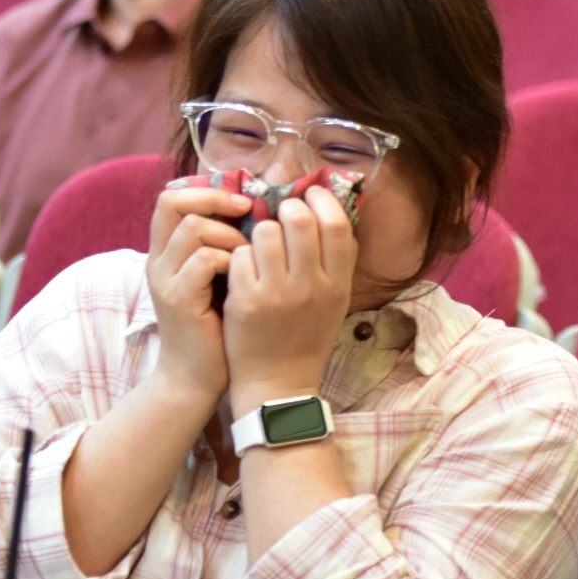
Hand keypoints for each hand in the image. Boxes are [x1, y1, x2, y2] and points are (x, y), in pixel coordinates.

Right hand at [143, 185, 248, 402]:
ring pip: (192, 228)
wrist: (198, 377)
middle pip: (172, 203)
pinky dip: (230, 260)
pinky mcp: (179, 300)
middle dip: (214, 199)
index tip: (241, 201)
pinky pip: (204, 260)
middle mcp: (159, 261)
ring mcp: (166, 280)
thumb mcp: (218, 280)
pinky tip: (246, 277)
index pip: (171, 198)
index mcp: (166, 252)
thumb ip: (225, 247)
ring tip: (250, 254)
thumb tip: (259, 210)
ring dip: (229, 234)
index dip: (205, 190)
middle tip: (246, 210)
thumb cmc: (218, 328)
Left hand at [224, 187, 357, 410]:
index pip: (337, 225)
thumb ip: (334, 261)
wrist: (278, 383)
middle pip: (300, 220)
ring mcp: (276, 294)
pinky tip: (243, 271)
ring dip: (260, 231)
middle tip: (280, 214)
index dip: (322, 200)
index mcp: (338, 285)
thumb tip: (330, 210)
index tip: (310, 194)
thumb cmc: (306, 337)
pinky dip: (239, 257)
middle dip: (286, 208)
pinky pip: (240, 255)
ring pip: (264, 232)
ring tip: (259, 247)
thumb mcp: (334, 301)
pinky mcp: (245, 301)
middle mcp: (310, 287)